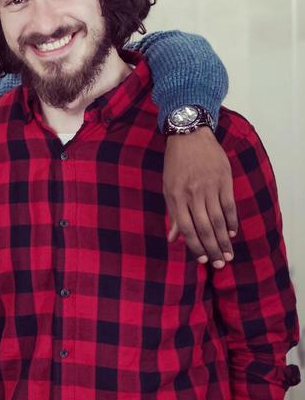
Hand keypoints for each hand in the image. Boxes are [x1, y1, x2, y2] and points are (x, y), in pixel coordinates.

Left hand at [163, 127, 236, 267]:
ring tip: (228, 254)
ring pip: (218, 219)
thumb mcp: (167, 187)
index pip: (185, 227)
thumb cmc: (175, 164)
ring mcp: (209, 187)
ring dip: (224, 239)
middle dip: (212, 248)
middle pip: (204, 227)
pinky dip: (232, 221)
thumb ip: (172, 213)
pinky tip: (232, 233)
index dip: (194, 245)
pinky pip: (229, 205)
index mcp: (175, 196)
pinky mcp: (224, 180)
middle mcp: (192, 194)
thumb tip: (172, 239)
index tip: (202, 259)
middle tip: (221, 264)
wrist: (189, 135)